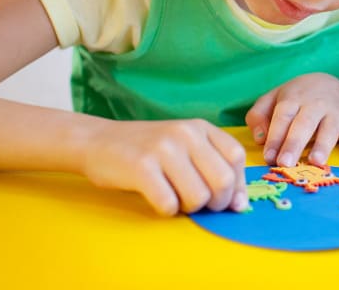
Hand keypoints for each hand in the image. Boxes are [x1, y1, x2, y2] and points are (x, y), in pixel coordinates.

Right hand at [81, 118, 247, 215]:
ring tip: (176, 199)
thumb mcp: (185, 146)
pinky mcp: (141, 168)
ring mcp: (163, 149)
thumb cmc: (148, 150)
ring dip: (190, 208)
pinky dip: (167, 210)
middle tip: (201, 205)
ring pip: (198, 196)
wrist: (98, 140)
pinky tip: (158, 199)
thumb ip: (213, 167)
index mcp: (200, 127)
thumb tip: (240, 205)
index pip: (236, 157)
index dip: (238, 185)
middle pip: (223, 181)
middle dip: (217, 203)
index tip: (229, 201)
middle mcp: (185, 134)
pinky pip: (169, 204)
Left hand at [245, 73, 338, 167]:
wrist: (330, 82)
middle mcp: (315, 104)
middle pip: (303, 124)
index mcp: (293, 99)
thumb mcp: (273, 99)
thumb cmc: (296, 98)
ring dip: (323, 145)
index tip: (269, 157)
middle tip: (285, 163)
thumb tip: (259, 138)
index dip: (275, 136)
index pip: (282, 117)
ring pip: (329, 128)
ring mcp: (335, 112)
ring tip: (316, 161)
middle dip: (294, 143)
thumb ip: (258, 115)